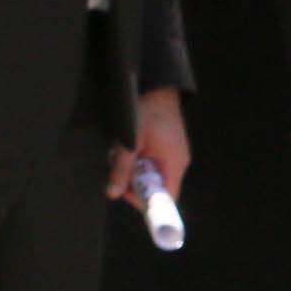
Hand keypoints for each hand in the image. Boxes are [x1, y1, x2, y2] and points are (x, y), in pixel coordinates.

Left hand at [110, 85, 189, 200]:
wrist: (157, 87)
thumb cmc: (146, 111)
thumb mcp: (129, 142)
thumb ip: (121, 169)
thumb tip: (112, 193)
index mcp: (174, 163)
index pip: (166, 198)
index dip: (147, 202)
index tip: (126, 193)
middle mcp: (178, 162)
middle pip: (157, 188)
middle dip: (134, 183)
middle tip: (118, 170)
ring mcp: (174, 155)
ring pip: (152, 175)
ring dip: (134, 170)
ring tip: (122, 153)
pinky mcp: (168, 148)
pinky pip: (153, 163)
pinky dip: (138, 161)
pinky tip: (129, 148)